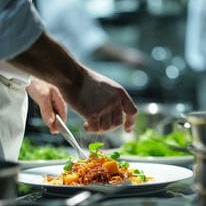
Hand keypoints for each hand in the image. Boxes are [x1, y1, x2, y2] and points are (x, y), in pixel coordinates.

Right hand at [11, 33, 136, 133]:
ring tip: (89, 123)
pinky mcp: (93, 113)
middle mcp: (115, 100)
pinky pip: (95, 129)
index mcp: (120, 93)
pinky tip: (85, 125)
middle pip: (117, 123)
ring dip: (98, 129)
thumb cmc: (85, 81)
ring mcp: (104, 107)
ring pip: (106, 128)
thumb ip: (113, 99)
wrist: (73, 76)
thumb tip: (114, 115)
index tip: (127, 129)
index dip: (130, 122)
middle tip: (98, 125)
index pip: (132, 111)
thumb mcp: (106, 86)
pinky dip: (90, 130)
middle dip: (108, 127)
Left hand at [27, 78, 66, 133]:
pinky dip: (50, 116)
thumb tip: (51, 123)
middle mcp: (59, 101)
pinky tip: (48, 119)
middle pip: (60, 115)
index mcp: (60, 100)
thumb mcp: (42, 97)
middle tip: (52, 131)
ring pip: (56, 114)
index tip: (56, 131)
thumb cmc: (38, 84)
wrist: (30, 76)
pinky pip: (52, 111)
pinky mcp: (49, 101)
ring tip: (50, 127)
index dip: (61, 125)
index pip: (63, 116)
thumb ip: (47, 110)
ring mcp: (54, 101)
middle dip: (57, 124)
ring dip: (53, 121)